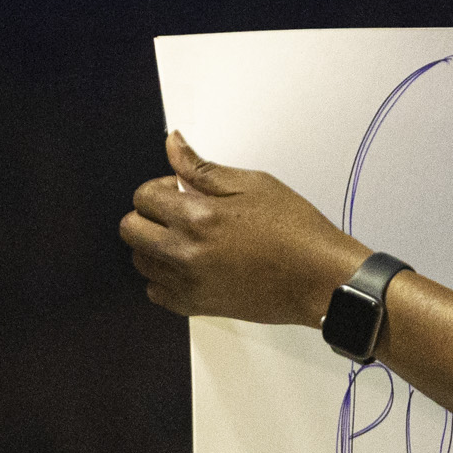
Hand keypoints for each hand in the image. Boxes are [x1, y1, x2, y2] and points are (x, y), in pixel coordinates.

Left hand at [120, 132, 374, 325]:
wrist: (320, 279)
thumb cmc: (296, 232)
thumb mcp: (253, 184)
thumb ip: (203, 168)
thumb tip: (173, 145)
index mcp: (197, 217)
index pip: (143, 197)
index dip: (160, 187)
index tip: (179, 190)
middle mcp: (185, 253)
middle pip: (131, 231)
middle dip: (148, 215)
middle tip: (178, 212)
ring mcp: (189, 283)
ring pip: (140, 263)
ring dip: (155, 246)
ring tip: (187, 238)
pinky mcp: (198, 307)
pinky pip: (156, 293)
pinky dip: (165, 278)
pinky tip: (190, 265)